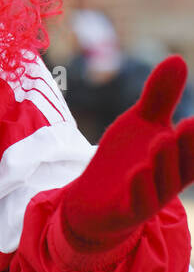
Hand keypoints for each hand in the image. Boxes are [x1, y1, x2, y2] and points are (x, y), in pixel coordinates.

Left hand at [59, 55, 193, 251]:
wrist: (89, 201)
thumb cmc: (123, 160)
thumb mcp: (139, 123)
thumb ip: (159, 97)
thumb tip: (177, 58)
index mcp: (177, 160)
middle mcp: (168, 182)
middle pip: (183, 166)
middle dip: (188, 146)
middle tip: (190, 122)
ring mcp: (148, 200)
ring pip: (162, 184)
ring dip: (163, 163)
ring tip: (162, 139)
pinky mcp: (125, 214)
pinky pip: (137, 204)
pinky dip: (140, 188)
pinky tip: (138, 171)